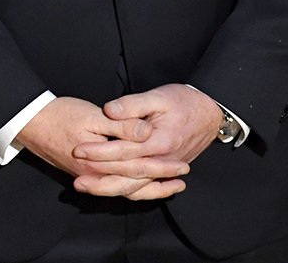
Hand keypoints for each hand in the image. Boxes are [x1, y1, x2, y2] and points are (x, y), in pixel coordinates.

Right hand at [15, 96, 189, 200]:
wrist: (29, 121)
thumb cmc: (59, 115)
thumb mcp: (92, 115)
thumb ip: (121, 126)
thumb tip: (146, 133)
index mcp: (100, 162)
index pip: (138, 168)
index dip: (162, 166)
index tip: (181, 164)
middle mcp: (96, 176)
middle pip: (135, 183)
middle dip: (160, 180)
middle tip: (183, 176)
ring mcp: (89, 177)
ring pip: (125, 189)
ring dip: (148, 188)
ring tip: (169, 186)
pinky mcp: (85, 174)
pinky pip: (114, 186)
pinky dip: (131, 187)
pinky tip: (139, 183)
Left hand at [71, 84, 223, 195]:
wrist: (211, 112)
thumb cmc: (183, 101)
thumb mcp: (158, 96)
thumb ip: (133, 104)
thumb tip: (109, 110)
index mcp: (158, 142)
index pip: (123, 151)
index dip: (99, 152)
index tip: (78, 151)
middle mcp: (162, 160)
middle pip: (127, 176)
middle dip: (100, 179)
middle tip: (77, 181)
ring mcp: (166, 168)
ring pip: (136, 187)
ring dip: (111, 189)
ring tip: (88, 188)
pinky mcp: (166, 169)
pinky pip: (147, 187)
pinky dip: (130, 191)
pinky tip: (113, 191)